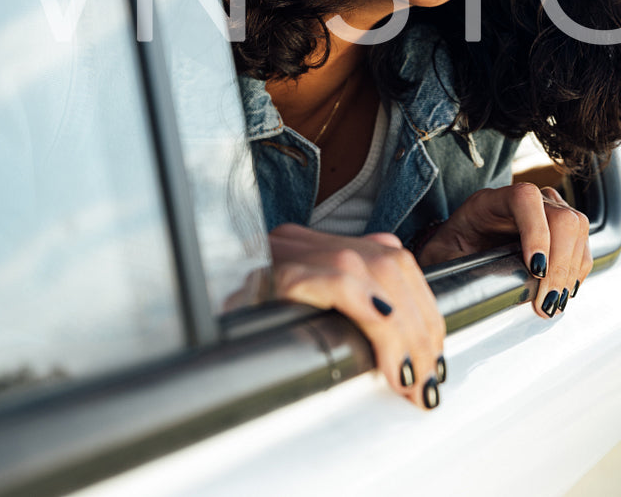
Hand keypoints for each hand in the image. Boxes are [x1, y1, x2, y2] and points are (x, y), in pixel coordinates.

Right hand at [267, 224, 445, 408]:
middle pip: (392, 267)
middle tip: (426, 378)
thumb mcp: (301, 318)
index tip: (432, 359)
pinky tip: (382, 348)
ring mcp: (292, 251)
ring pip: (373, 272)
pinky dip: (368, 312)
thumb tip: (400, 355)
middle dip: (421, 327)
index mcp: (321, 247)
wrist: (187, 329)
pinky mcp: (277, 273)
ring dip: (401, 331)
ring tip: (408, 376)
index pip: (396, 264)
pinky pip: (337, 282)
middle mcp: (310, 241)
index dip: (424, 313)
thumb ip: (348, 316)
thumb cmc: (252, 328)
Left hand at [415, 182, 590, 319]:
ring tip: (553, 302)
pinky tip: (562, 292)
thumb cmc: (450, 251)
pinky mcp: (558, 229)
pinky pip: (580, 245)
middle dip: (559, 263)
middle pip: (561, 216)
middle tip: (546, 300)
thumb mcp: (443, 258)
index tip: (535, 269)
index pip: (525, 199)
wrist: (458, 248)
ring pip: (577, 229)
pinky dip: (576, 272)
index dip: (536, 232)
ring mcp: (545, 211)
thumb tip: (482, 292)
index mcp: (490, 201)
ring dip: (570, 271)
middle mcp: (524, 200)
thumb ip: (458, 268)